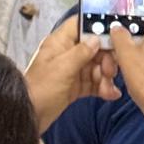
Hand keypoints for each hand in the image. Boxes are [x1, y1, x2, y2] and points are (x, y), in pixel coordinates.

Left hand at [25, 17, 120, 132]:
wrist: (29, 119)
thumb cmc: (40, 90)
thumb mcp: (62, 68)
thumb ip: (82, 52)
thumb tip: (98, 38)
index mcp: (61, 43)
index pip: (81, 24)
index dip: (98, 26)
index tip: (114, 37)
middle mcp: (68, 53)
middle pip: (96, 47)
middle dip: (106, 59)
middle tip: (110, 71)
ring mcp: (73, 70)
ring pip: (98, 66)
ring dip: (106, 76)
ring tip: (107, 88)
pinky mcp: (76, 86)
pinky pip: (95, 82)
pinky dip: (104, 87)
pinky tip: (111, 94)